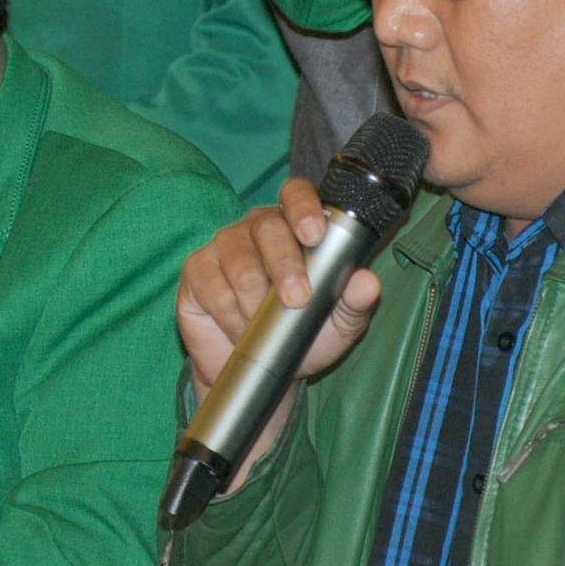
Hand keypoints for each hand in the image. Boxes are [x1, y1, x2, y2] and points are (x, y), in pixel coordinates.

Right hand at [176, 179, 378, 484]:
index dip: (303, 207)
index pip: (296, 194)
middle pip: (266, 227)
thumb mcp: (337, 325)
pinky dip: (230, 314)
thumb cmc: (302, 335)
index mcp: (294, 226)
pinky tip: (241, 332)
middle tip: (296, 299)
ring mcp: (223, 246)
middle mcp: (256, 228)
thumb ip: (354, 302)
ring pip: (238, 259)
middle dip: (284, 264)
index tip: (314, 234)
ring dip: (255, 298)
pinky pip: (212, 286)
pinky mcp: (196, 270)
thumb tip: (368, 283)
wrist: (259, 371)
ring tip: (265, 328)